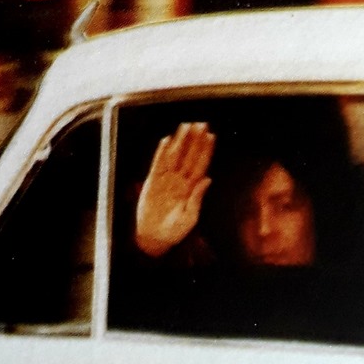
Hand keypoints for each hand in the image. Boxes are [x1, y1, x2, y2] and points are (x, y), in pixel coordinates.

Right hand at [135, 122, 214, 256]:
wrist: (154, 239)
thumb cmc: (174, 231)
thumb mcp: (190, 217)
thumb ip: (197, 197)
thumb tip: (207, 179)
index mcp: (191, 189)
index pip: (200, 165)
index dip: (205, 150)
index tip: (211, 136)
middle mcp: (179, 181)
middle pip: (189, 156)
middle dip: (195, 140)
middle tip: (200, 124)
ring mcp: (166, 180)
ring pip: (174, 156)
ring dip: (180, 141)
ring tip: (185, 126)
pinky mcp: (152, 182)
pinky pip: (157, 164)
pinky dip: (161, 152)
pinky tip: (166, 140)